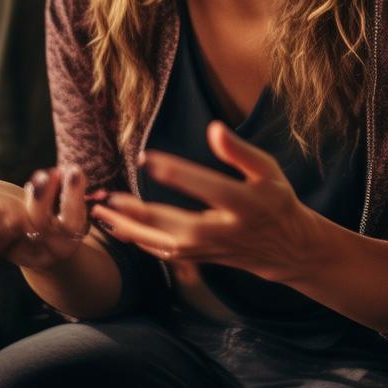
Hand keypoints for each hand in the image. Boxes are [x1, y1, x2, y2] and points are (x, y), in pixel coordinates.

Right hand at [0, 165, 90, 270]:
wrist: (48, 242)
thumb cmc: (2, 212)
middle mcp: (7, 241)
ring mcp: (38, 240)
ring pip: (37, 223)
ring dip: (40, 198)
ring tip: (44, 175)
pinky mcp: (68, 234)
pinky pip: (73, 218)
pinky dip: (74, 194)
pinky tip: (72, 171)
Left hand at [91, 121, 315, 283]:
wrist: (285, 247)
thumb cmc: (274, 199)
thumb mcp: (267, 170)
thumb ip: (240, 151)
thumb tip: (213, 128)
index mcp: (243, 204)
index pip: (206, 187)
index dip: (176, 172)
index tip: (148, 157)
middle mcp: (223, 230)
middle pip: (176, 223)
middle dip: (139, 211)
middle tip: (109, 196)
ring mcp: (209, 249)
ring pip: (163, 242)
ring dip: (129, 228)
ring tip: (102, 212)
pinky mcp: (199, 259)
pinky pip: (163, 253)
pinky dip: (138, 241)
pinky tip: (117, 228)